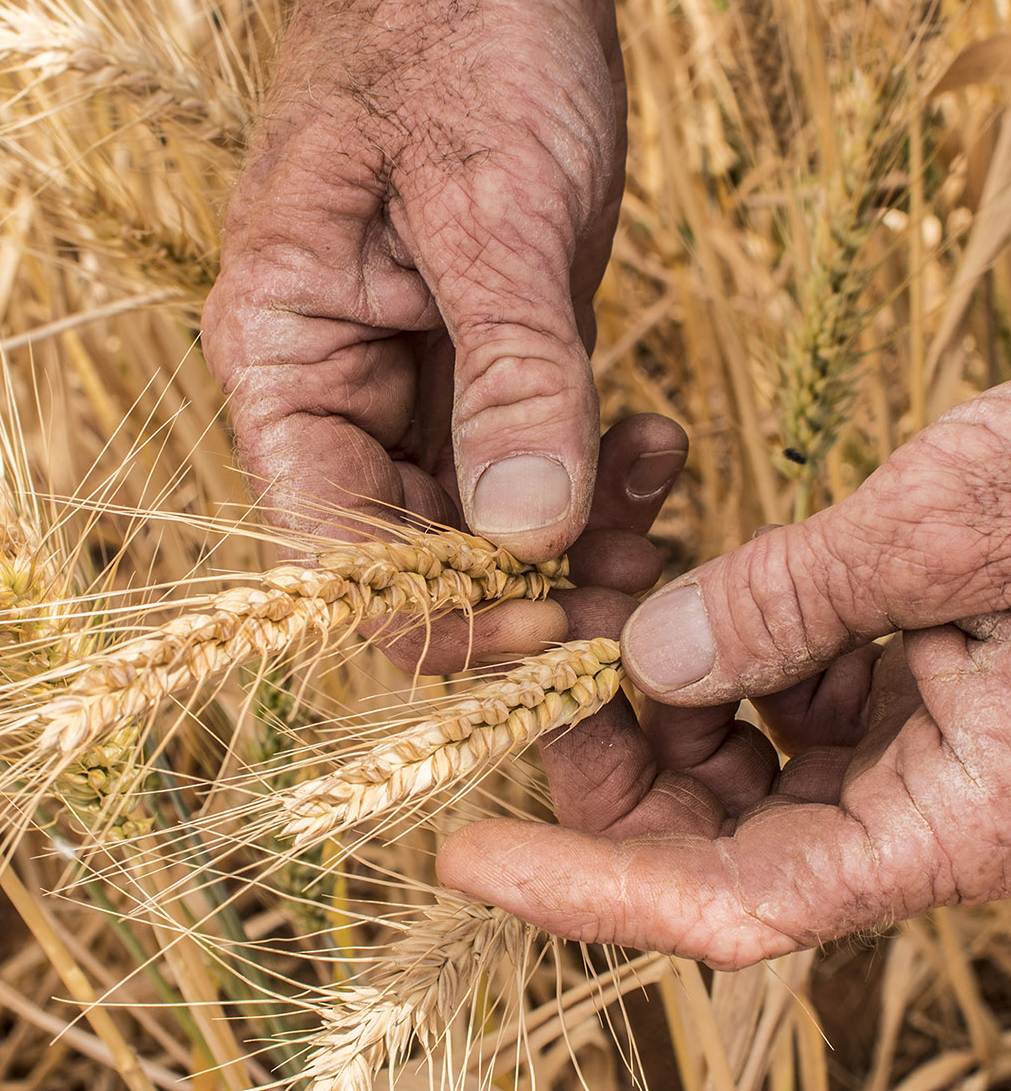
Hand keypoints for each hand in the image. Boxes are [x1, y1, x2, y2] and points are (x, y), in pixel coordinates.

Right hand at [202, 0, 629, 668]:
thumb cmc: (454, 34)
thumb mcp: (490, 204)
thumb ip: (508, 373)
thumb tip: (524, 533)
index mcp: (282, 352)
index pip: (326, 541)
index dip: (428, 612)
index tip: (547, 630)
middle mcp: (333, 381)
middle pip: (402, 548)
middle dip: (515, 591)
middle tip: (634, 604)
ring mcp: (409, 372)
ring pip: (474, 516)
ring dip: (567, 544)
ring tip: (659, 524)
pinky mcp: (483, 353)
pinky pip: (528, 454)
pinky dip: (591, 474)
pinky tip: (658, 451)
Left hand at [438, 383, 1010, 967]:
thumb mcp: (956, 524)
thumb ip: (798, 602)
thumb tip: (650, 659)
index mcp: (962, 821)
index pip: (737, 903)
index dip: (591, 891)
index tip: (466, 851)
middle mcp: (935, 805)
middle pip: (717, 828)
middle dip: (610, 733)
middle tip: (547, 623)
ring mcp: (929, 745)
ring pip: (739, 747)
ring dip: (655, 656)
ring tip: (618, 539)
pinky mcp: (926, 682)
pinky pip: (789, 681)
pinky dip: (728, 619)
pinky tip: (687, 536)